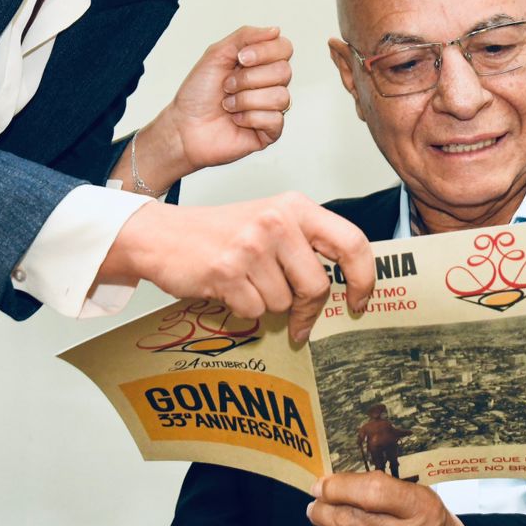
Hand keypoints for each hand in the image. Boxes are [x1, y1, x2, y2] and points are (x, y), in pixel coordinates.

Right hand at [98, 193, 374, 342]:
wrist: (162, 235)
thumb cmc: (220, 232)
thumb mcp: (272, 222)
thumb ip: (308, 245)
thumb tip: (347, 286)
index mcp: (295, 206)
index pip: (352, 242)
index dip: (364, 278)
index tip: (359, 302)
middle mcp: (276, 221)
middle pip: (317, 285)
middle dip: (307, 310)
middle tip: (297, 319)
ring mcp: (251, 246)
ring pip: (283, 303)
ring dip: (267, 304)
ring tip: (246, 282)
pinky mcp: (227, 271)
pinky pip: (254, 311)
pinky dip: (243, 309)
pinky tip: (228, 288)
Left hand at [143, 26, 292, 182]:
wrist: (183, 126)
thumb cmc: (197, 93)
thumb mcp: (217, 54)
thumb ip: (245, 36)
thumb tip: (275, 30)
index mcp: (259, 64)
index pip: (284, 48)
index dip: (265, 51)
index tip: (241, 58)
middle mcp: (268, 84)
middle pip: (284, 71)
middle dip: (249, 78)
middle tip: (227, 85)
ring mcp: (271, 108)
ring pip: (280, 96)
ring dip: (246, 99)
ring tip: (228, 104)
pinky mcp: (269, 132)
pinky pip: (275, 120)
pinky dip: (249, 118)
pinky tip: (236, 120)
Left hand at [308, 473, 470, 525]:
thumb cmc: (430, 521)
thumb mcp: (418, 495)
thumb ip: (381, 489)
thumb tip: (334, 483)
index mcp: (421, 507)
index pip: (372, 492)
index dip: (340, 486)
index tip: (322, 483)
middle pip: (351, 519)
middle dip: (324, 507)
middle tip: (315, 499)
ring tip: (324, 518)